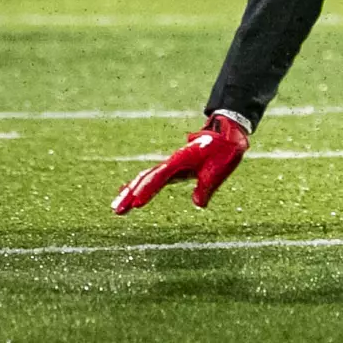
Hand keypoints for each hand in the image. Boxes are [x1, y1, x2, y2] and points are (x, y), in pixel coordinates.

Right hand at [111, 113, 249, 213]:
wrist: (227, 133)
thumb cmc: (224, 149)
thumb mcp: (220, 169)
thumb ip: (207, 186)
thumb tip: (198, 204)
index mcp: (182, 159)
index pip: (160, 176)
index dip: (148, 190)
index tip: (137, 203)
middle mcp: (172, 162)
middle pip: (146, 177)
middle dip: (131, 193)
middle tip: (116, 210)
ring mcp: (171, 165)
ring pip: (146, 178)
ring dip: (130, 191)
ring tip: (116, 208)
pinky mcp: (173, 169)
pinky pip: (152, 178)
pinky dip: (139, 186)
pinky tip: (129, 195)